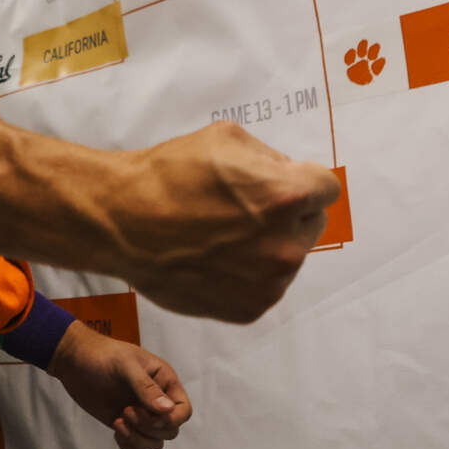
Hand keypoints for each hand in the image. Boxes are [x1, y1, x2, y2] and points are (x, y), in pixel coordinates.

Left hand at [48, 323, 189, 448]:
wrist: (75, 361)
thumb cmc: (102, 356)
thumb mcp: (125, 365)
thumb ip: (146, 387)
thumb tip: (168, 410)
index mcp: (164, 381)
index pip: (183, 411)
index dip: (171, 420)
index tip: (149, 414)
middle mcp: (156, 400)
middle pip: (170, 431)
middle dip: (149, 428)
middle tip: (125, 412)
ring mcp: (141, 415)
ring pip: (155, 443)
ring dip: (138, 439)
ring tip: (118, 422)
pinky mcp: (125, 425)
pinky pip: (138, 448)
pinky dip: (129, 446)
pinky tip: (115, 430)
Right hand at [107, 123, 337, 323]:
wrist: (122, 223)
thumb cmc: (169, 175)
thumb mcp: (226, 139)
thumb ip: (271, 159)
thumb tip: (290, 176)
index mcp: (287, 197)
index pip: (326, 188)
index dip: (301, 181)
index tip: (278, 184)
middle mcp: (286, 245)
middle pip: (311, 224)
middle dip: (288, 214)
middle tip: (244, 209)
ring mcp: (269, 283)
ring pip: (288, 257)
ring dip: (268, 245)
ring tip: (222, 235)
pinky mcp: (250, 309)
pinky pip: (265, 285)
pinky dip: (248, 274)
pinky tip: (215, 258)